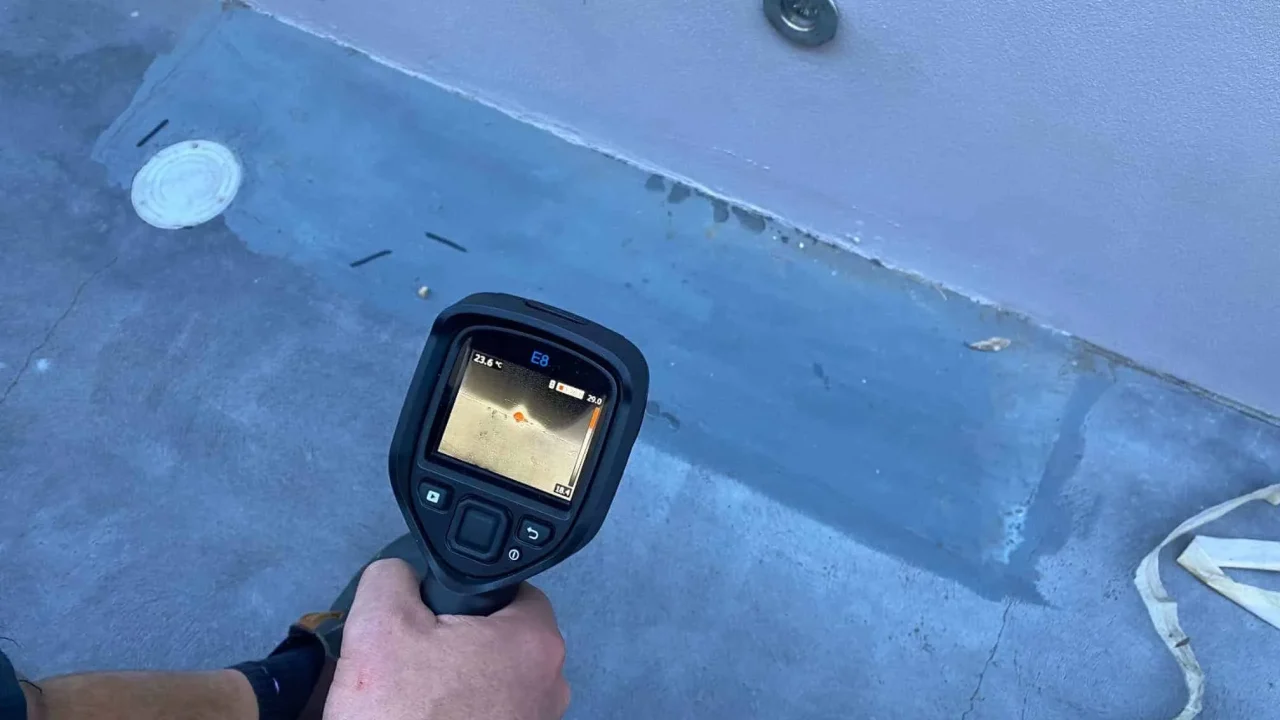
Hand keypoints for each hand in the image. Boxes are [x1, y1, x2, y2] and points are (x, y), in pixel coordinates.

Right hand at [323, 559, 569, 719]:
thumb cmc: (402, 713)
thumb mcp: (379, 624)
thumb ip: (394, 577)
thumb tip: (401, 573)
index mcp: (535, 640)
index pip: (513, 589)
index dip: (470, 594)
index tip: (438, 611)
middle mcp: (551, 683)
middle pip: (506, 636)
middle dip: (464, 639)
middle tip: (420, 654)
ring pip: (499, 679)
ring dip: (464, 680)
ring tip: (420, 692)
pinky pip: (494, 713)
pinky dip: (467, 711)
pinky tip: (431, 716)